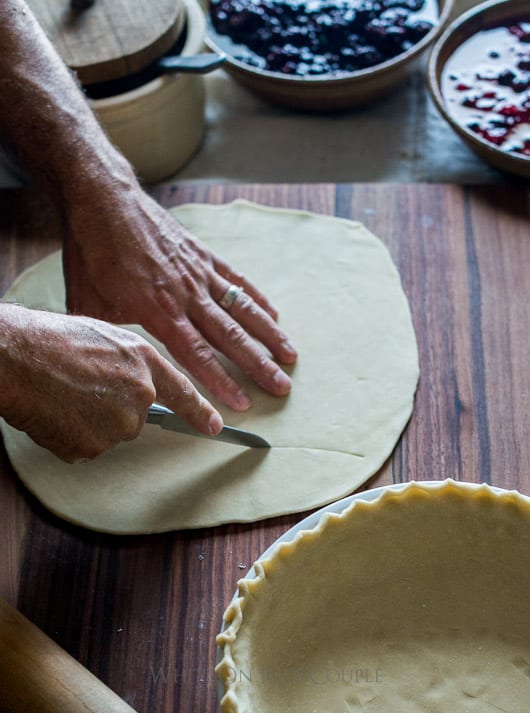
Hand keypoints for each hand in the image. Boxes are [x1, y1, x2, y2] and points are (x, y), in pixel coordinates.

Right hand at [0, 305, 222, 461]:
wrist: (18, 356)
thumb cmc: (53, 339)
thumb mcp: (105, 335)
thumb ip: (129, 364)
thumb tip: (131, 383)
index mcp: (144, 363)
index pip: (183, 394)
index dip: (200, 412)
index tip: (216, 427)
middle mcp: (139, 396)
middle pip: (135, 418)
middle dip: (112, 408)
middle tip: (80, 387)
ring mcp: (117, 425)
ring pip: (108, 433)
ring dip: (88, 422)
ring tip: (63, 395)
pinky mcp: (92, 447)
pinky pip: (84, 447)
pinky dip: (70, 436)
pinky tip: (55, 412)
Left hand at [62, 178, 297, 410]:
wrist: (104, 199)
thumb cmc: (92, 253)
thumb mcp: (87, 302)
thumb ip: (108, 336)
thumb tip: (111, 364)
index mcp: (157, 310)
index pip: (197, 354)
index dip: (221, 381)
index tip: (242, 403)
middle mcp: (186, 294)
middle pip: (230, 336)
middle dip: (258, 365)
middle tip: (281, 386)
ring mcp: (199, 273)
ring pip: (242, 309)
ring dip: (269, 335)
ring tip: (291, 356)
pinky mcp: (203, 255)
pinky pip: (238, 281)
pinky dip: (258, 299)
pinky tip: (275, 315)